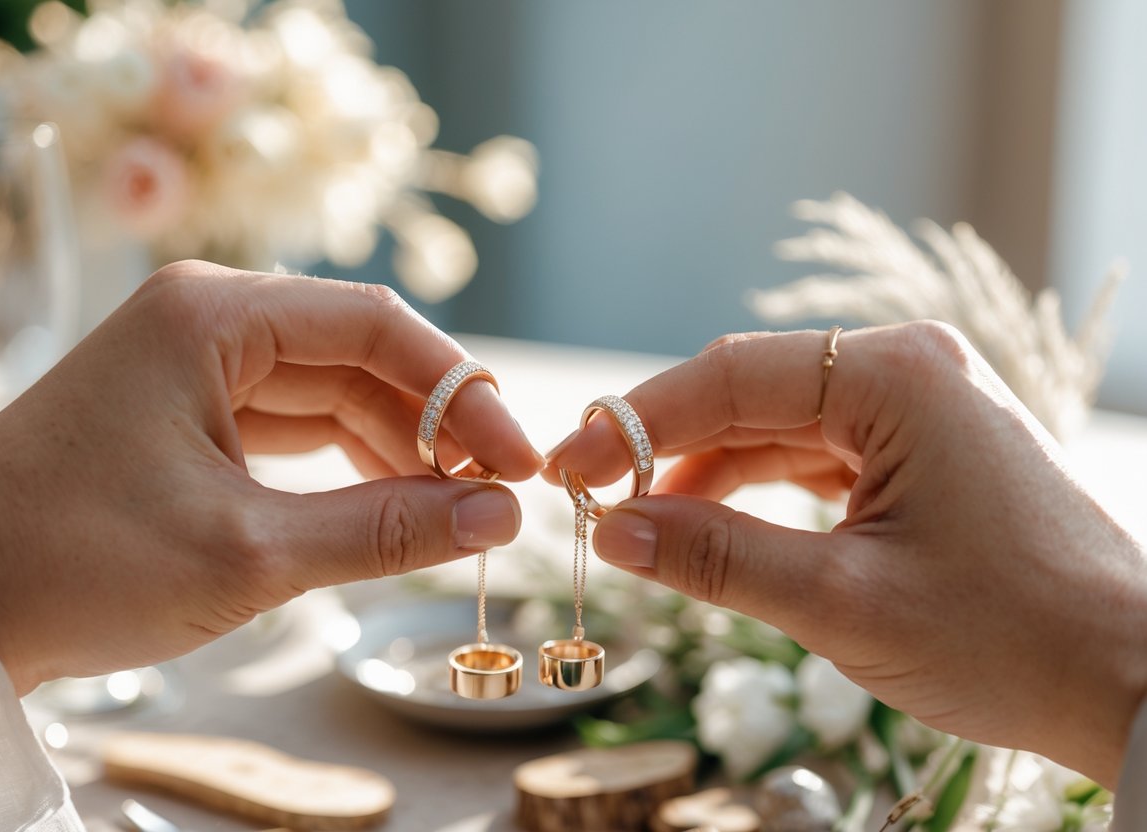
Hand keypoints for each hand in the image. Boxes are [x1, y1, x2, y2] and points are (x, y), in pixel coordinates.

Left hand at [0, 261, 541, 693]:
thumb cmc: (75, 564)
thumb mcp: (249, 553)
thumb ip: (386, 530)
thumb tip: (498, 518)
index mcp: (214, 315)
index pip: (378, 327)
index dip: (463, 393)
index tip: (521, 461)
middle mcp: (208, 321)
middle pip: (362, 357)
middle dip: (437, 427)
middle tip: (502, 497)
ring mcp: (196, 366)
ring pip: (334, 394)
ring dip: (399, 451)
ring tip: (460, 513)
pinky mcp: (188, 413)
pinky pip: (296, 426)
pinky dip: (348, 467)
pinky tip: (397, 508)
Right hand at [545, 322, 1146, 786]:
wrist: (1133, 677)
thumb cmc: (1011, 637)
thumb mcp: (843, 601)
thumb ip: (718, 558)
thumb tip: (612, 531)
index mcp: (897, 376)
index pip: (729, 376)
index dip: (634, 421)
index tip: (564, 468)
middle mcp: (907, 369)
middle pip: (748, 391)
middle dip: (661, 445)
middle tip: (585, 497)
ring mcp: (918, 406)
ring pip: (775, 423)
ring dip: (703, 470)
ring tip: (634, 520)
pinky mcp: (921, 448)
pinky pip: (813, 452)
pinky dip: (755, 487)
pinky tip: (703, 521)